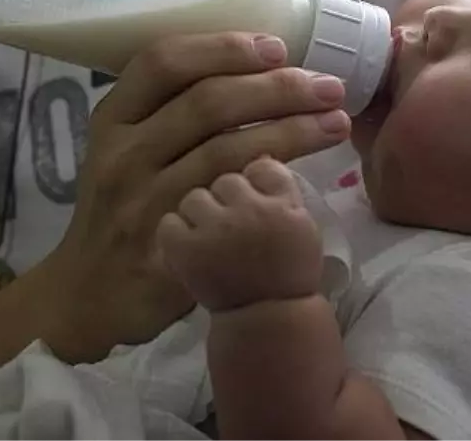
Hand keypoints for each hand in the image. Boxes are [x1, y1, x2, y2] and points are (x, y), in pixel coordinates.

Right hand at [45, 33, 350, 354]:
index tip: (276, 46)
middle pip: (208, 102)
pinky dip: (271, 182)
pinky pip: (230, 204)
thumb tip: (249, 67)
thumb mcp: (124, 151)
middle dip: (276, 88)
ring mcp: (144, 201)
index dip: (222, 48)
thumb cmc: (120, 210)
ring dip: (291, 131)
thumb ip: (169, 113)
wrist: (87, 293)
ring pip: (227, 151)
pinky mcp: (170, 244)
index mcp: (113, 119)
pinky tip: (304, 175)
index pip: (163, 62)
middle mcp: (123, 154)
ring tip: (335, 120)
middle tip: (326, 86)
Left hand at [157, 158, 324, 311]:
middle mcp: (248, 211)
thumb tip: (256, 152)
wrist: (264, 318)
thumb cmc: (286, 271)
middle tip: (232, 223)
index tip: (254, 199)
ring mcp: (213, 229)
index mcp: (282, 204)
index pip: (260, 165)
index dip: (254, 180)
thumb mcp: (299, 223)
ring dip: (201, 212)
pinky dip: (177, 233)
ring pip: (196, 197)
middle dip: (227, 196)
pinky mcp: (183, 248)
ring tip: (209, 236)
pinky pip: (171, 221)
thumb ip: (279, 186)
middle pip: (226, 178)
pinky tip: (188, 248)